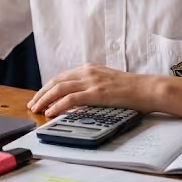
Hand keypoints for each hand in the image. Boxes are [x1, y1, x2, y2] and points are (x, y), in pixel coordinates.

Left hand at [27, 64, 149, 116]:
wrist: (148, 89)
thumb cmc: (132, 89)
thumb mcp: (107, 82)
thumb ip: (92, 86)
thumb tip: (77, 99)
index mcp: (90, 68)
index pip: (62, 76)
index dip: (48, 87)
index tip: (40, 96)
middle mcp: (88, 72)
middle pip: (56, 81)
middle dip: (41, 93)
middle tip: (32, 104)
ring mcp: (92, 81)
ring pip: (59, 88)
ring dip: (44, 99)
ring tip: (36, 109)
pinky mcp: (96, 93)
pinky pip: (71, 99)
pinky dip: (57, 105)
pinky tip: (50, 112)